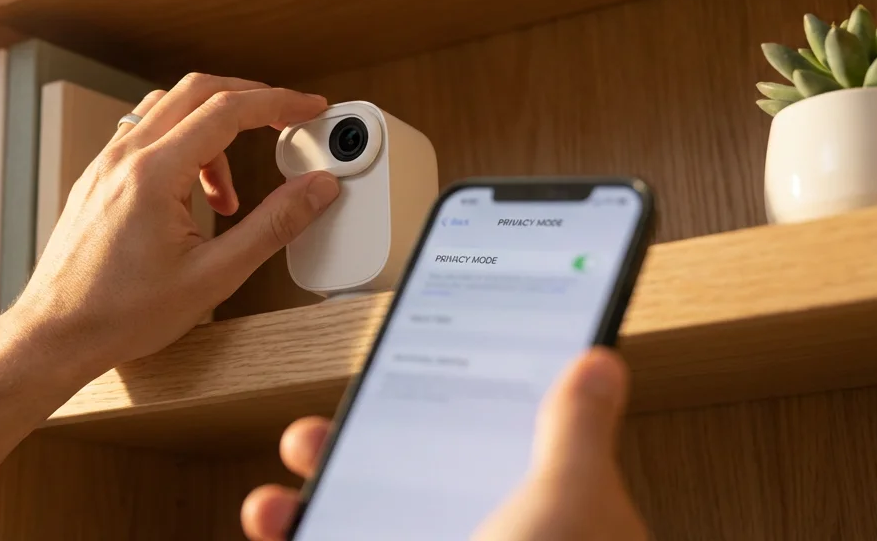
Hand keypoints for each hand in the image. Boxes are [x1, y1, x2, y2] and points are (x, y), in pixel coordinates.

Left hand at [8, 73, 340, 381]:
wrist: (57, 336)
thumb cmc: (122, 315)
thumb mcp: (214, 276)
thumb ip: (273, 227)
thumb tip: (315, 191)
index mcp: (153, 174)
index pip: (227, 110)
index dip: (277, 103)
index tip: (308, 107)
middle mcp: (124, 158)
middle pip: (196, 91)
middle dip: (248, 98)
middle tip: (283, 120)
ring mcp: (105, 165)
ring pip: (168, 109)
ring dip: (212, 128)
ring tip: (231, 192)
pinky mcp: (97, 179)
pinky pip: (145, 135)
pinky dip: (181, 145)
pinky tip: (192, 196)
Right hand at [241, 348, 647, 540]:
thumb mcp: (562, 508)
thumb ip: (574, 433)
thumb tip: (600, 360)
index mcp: (554, 521)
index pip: (520, 442)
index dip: (482, 396)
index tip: (439, 354)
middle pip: (434, 471)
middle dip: (379, 431)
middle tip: (349, 405)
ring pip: (378, 515)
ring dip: (327, 481)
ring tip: (300, 453)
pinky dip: (300, 531)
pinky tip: (277, 516)